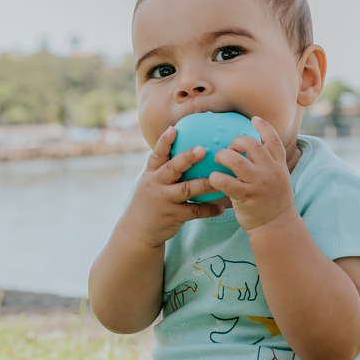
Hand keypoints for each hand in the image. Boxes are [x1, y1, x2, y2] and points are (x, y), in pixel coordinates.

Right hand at [117, 125, 224, 247]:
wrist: (138, 231)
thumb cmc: (149, 201)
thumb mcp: (149, 182)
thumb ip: (162, 167)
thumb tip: (177, 144)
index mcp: (151, 174)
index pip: (157, 155)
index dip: (164, 142)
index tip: (173, 129)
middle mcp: (156, 185)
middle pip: (172, 169)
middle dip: (187, 158)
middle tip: (202, 149)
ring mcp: (164, 201)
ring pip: (187, 190)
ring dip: (205, 184)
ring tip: (220, 179)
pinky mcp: (173, 216)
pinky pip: (194, 212)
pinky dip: (209, 210)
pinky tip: (221, 207)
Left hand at [209, 117, 297, 232]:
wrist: (277, 227)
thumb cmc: (273, 202)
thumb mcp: (279, 179)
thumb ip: (269, 164)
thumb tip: (254, 150)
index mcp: (279, 166)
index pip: (274, 140)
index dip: (264, 127)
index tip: (254, 119)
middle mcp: (270, 172)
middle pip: (252, 145)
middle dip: (237, 142)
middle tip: (230, 149)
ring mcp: (258, 184)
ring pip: (236, 161)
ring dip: (223, 156)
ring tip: (218, 160)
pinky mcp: (246, 197)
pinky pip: (226, 182)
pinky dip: (216, 177)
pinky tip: (212, 178)